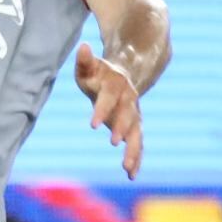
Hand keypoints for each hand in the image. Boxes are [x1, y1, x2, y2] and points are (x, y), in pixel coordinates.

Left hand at [75, 45, 142, 178]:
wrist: (122, 77)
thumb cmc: (99, 74)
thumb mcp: (89, 67)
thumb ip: (84, 60)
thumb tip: (82, 46)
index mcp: (116, 86)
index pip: (109, 98)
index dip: (101, 110)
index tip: (92, 125)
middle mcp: (130, 100)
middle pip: (127, 116)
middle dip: (121, 129)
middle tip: (113, 142)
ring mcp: (135, 114)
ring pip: (137, 133)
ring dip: (133, 150)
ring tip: (126, 168)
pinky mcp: (135, 126)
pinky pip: (138, 144)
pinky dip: (136, 158)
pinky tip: (131, 175)